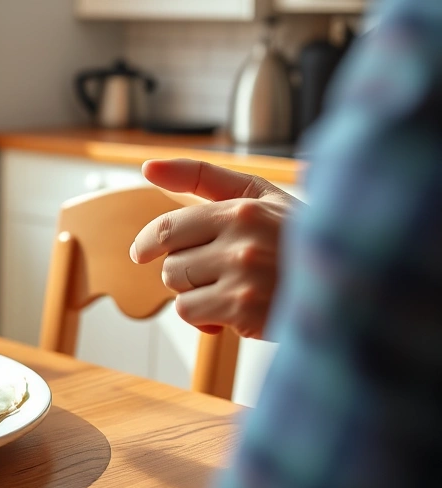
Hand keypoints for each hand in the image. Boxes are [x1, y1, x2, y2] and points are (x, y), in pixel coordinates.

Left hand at [129, 159, 298, 339]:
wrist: (348, 285)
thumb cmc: (294, 238)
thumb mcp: (260, 196)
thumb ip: (203, 178)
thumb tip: (147, 167)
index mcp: (242, 209)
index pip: (168, 228)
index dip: (147, 243)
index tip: (141, 254)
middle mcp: (242, 239)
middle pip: (171, 263)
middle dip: (184, 273)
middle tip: (215, 276)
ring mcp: (244, 276)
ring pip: (179, 290)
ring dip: (196, 296)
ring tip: (231, 292)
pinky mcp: (245, 309)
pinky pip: (192, 314)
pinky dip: (206, 319)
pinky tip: (236, 313)